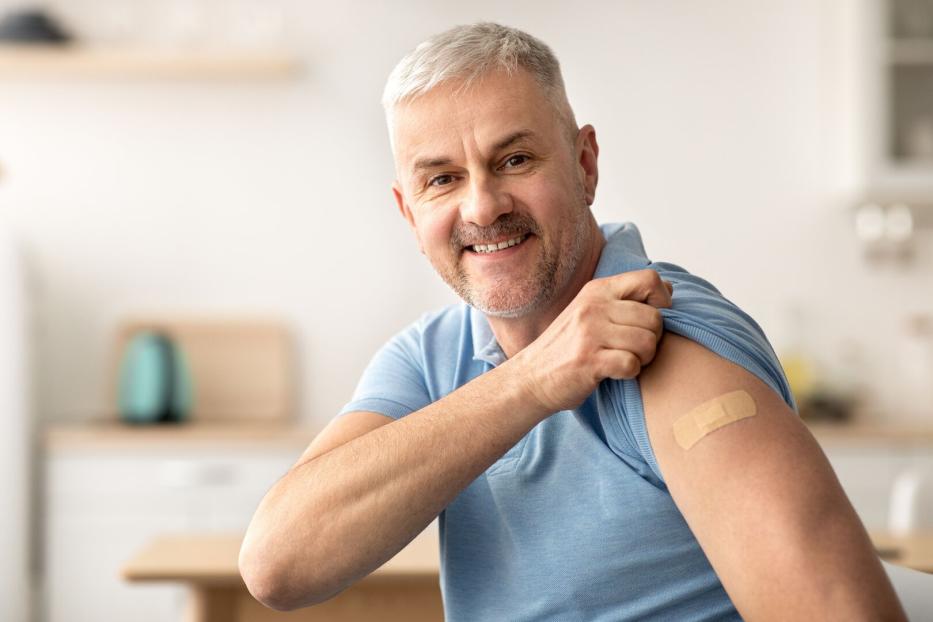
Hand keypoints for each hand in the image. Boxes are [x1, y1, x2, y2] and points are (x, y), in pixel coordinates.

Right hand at [511, 269, 672, 413]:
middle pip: (655, 317)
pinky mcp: (589, 360)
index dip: (662, 300)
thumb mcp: (590, 312)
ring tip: (624, 360)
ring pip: (647, 341)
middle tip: (634, 349)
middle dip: (653, 338)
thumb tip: (669, 288)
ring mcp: (590, 332)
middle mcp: (593, 306)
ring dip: (643, 358)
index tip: (651, 319)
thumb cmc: (566, 347)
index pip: (649, 279)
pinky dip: (629, 373)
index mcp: (597, 290)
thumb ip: (626, 299)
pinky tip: (614, 373)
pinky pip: (632, 364)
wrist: (530, 377)